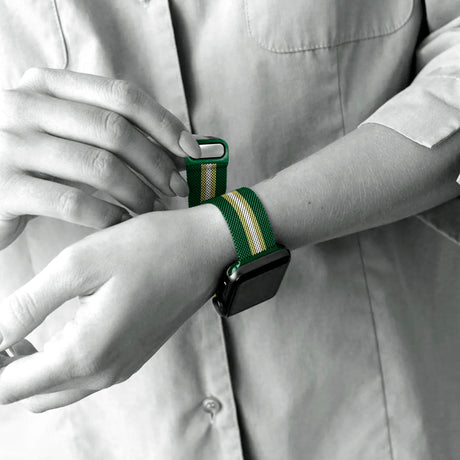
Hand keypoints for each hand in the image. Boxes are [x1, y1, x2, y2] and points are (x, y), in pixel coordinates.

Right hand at [0, 68, 199, 248]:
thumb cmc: (35, 165)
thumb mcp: (68, 137)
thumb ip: (112, 136)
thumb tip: (181, 149)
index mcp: (46, 85)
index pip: (121, 96)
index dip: (164, 123)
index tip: (192, 152)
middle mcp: (25, 106)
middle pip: (114, 130)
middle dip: (157, 162)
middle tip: (177, 188)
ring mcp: (9, 144)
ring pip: (97, 165)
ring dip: (137, 192)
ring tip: (152, 208)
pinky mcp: (3, 187)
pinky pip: (72, 202)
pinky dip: (108, 216)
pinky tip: (122, 224)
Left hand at [0, 205, 233, 411]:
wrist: (204, 249)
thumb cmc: (147, 249)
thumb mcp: (79, 265)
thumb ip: (27, 305)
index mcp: (85, 353)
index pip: (9, 387)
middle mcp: (104, 373)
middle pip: (31, 395)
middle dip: (5, 371)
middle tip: (2, 330)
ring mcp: (122, 368)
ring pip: (58, 389)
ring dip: (32, 369)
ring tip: (22, 330)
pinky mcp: (134, 356)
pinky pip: (85, 376)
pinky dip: (61, 363)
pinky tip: (61, 328)